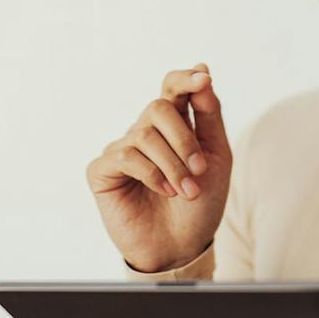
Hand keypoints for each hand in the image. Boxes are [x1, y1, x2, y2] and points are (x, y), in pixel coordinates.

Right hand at [85, 62, 231, 272]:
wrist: (182, 246)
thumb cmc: (200, 203)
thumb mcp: (216, 157)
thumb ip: (210, 115)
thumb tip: (203, 71)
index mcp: (173, 125)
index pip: (172, 87)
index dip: (185, 78)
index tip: (204, 78)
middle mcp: (145, 132)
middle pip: (158, 107)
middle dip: (184, 139)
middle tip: (199, 170)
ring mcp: (121, 149)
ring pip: (145, 135)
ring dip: (173, 165)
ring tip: (186, 191)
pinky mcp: (102, 170)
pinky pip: (126, 156)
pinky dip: (152, 174)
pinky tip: (164, 191)